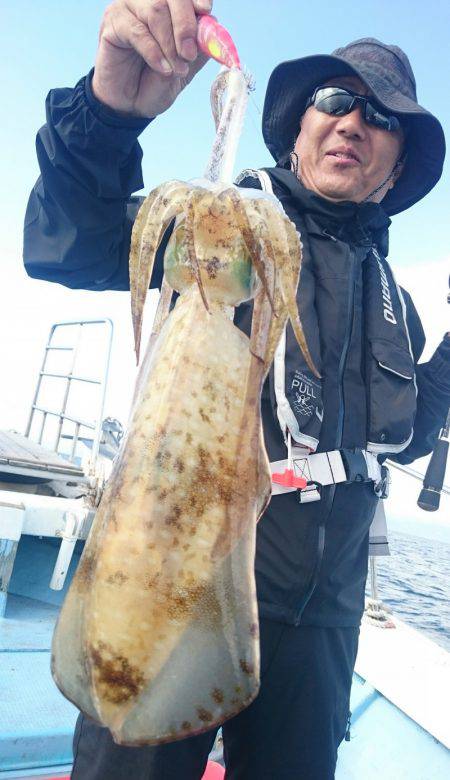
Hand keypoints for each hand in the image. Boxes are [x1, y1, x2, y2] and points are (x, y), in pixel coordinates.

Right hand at [92, 0, 211, 117]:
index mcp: (169, 6)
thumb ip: (199, 47)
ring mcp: (128, 7)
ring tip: (176, 69)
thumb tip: (214, 28)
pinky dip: (153, 51)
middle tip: (189, 54)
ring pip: (154, 10)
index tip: (205, 11)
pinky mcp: (112, 22)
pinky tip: (162, 69)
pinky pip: (136, 30)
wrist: (132, 104)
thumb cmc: (157, 81)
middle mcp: (148, 0)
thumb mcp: (186, 67)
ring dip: (169, 44)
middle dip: (185, 25)